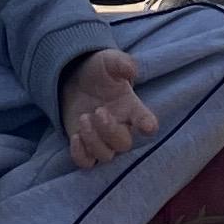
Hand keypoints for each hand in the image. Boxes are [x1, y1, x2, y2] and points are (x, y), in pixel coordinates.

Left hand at [60, 43, 159, 169]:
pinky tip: (75, 137)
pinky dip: (80, 154)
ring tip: (84, 118)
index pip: (146, 121)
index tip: (147, 126)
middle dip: (110, 130)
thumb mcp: (108, 61)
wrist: (75, 79)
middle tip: (98, 111)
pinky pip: (86, 163)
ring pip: (105, 155)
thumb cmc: (99, 71)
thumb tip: (131, 69)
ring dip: (94, 140)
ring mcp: (102, 140)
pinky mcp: (84, 146)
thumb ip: (120, 63)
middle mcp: (120, 127)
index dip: (148, 126)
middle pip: (123, 144)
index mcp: (131, 108)